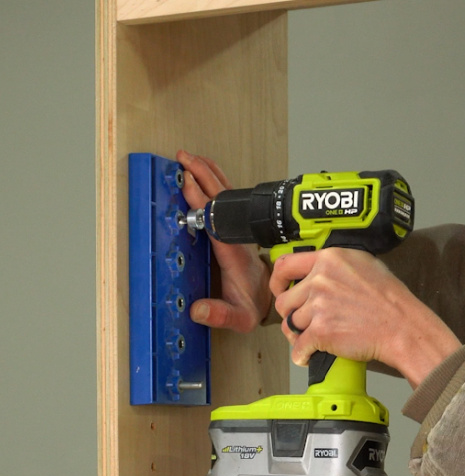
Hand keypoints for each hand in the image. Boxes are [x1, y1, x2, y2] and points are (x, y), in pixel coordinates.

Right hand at [176, 150, 270, 331]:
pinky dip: (213, 182)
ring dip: (208, 175)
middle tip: (184, 159)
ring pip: (226, 196)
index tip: (187, 184)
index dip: (203, 203)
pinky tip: (204, 172)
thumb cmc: (253, 305)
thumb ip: (221, 315)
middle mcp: (238, 237)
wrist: (270, 299)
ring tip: (190, 158)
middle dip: (203, 178)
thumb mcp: (239, 317)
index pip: (218, 222)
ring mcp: (238, 231)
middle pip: (222, 201)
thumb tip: (198, 310)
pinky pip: (226, 201)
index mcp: (234, 254)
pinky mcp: (236, 230)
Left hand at [270, 248, 461, 388]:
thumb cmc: (392, 300)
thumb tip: (320, 270)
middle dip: (291, 314)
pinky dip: (301, 355)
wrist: (403, 327)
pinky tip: (308, 356)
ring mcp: (319, 306)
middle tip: (302, 322)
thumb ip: (337, 265)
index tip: (280, 290)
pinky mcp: (321, 331)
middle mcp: (320, 280)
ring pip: (290, 324)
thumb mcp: (366, 264)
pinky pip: (299, 347)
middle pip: (285, 300)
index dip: (278, 281)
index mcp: (330, 259)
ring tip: (310, 340)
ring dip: (298, 335)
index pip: (285, 265)